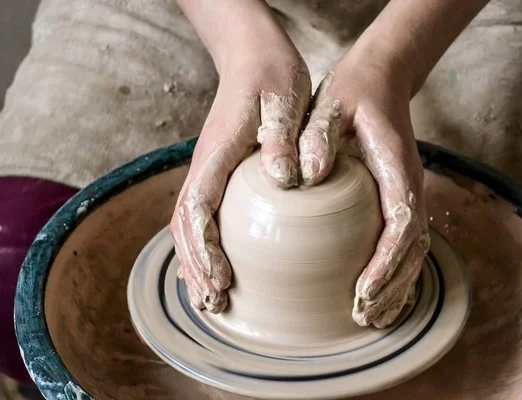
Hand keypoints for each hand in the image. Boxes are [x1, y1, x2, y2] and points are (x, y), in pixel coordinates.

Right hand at [170, 0, 311, 312]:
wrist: (255, 58)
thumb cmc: (271, 77)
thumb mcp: (284, 102)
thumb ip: (280, 139)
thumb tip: (284, 180)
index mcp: (216, 154)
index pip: (198, 209)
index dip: (205, 250)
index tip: (221, 282)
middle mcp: (206, 167)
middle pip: (185, 226)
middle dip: (195, 267)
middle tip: (213, 305)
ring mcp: (211, 171)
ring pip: (190, 224)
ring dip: (196, 262)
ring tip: (211, 299)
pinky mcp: (222, 173)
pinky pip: (204, 215)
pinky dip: (204, 246)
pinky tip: (218, 266)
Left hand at [301, 50, 429, 328]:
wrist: (379, 79)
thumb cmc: (352, 93)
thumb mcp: (330, 105)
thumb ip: (318, 137)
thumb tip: (307, 176)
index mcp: (396, 168)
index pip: (401, 224)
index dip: (386, 262)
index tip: (363, 291)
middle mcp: (410, 186)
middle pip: (413, 248)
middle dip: (392, 286)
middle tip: (366, 318)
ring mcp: (408, 193)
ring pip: (414, 251)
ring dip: (398, 287)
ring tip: (375, 319)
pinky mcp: (398, 197)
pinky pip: (405, 242)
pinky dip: (396, 273)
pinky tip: (380, 294)